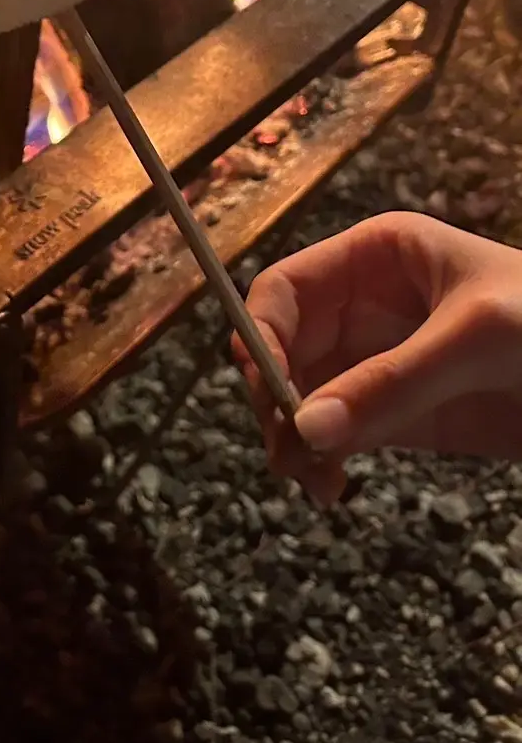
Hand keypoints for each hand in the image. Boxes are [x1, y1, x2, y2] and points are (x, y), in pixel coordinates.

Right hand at [233, 212, 521, 504]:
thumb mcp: (479, 339)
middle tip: (289, 452)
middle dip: (276, 399)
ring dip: (293, 439)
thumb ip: (393, 383)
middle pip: (283, 348)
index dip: (265, 335)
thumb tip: (306, 430)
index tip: (273, 395)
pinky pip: (339, 433)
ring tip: (312, 481)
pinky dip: (322, 460)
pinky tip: (331, 486)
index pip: (286, 289)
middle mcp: (366, 305)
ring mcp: (381, 362)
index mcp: (377, 256)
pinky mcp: (403, 414)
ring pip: (302, 397)